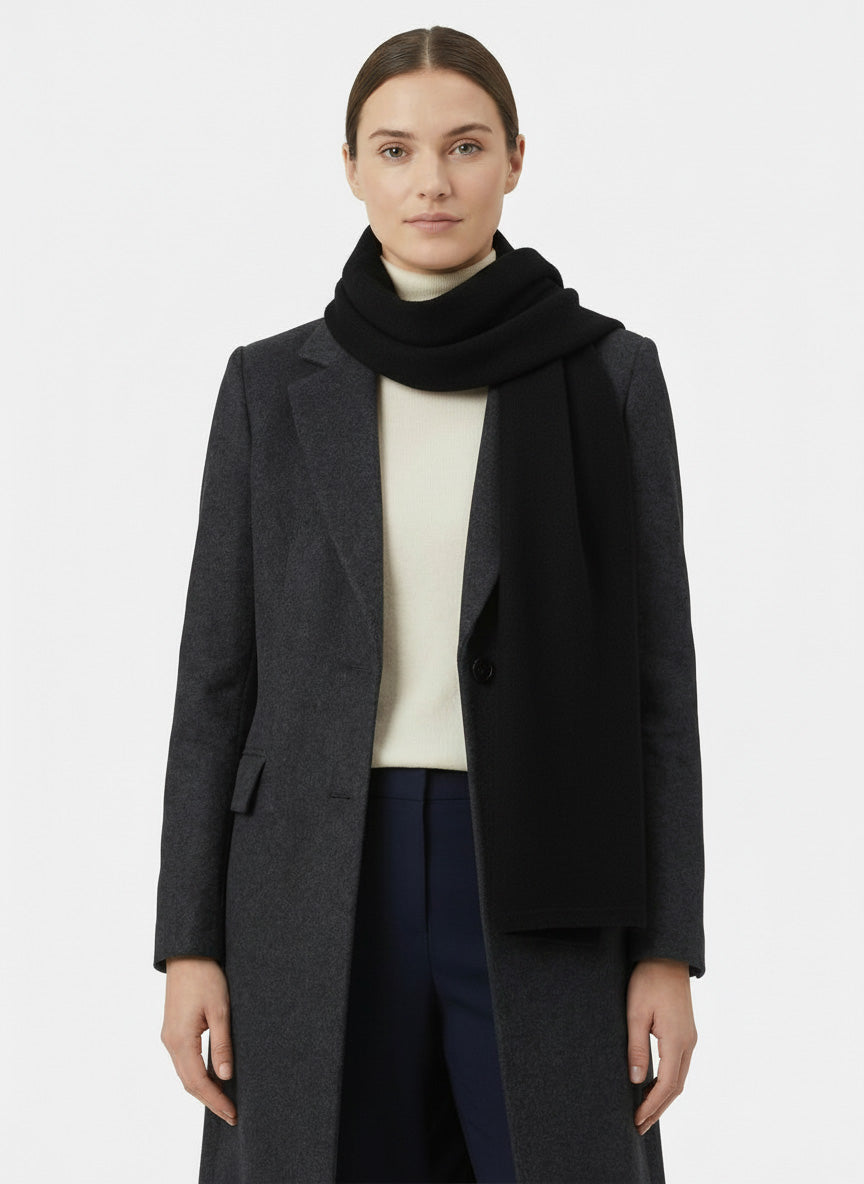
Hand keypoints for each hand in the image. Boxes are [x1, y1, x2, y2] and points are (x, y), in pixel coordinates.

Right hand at [160, 956, 236, 1125]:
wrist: (187, 954)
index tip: (232, 1113)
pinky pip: (184, 1061)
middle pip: (188, 1083)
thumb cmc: (205, 977)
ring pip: (184, 1073)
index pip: (198, 1081)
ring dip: (203, 1089)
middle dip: (210, 1100)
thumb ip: (222, 1044)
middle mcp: (170, 1042)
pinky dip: (197, 1074)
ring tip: (225, 1100)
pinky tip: (212, 1077)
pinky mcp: (173, 1030)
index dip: (216, 1100)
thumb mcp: (220, 1010)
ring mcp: (169, 1037)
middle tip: (231, 1114)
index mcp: (180, 1040)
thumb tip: (226, 1077)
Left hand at [626, 957, 696, 1135]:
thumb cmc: (648, 981)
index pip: (667, 1084)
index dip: (652, 1105)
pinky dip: (668, 1082)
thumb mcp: (635, 1013)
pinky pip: (679, 1065)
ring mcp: (690, 1038)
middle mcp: (688, 1043)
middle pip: (677, 1087)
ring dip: (664, 1097)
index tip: (637, 1120)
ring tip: (645, 1112)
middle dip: (658, 1108)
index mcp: (677, 1040)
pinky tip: (654, 1086)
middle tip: (640, 1126)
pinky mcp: (686, 1032)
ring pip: (680, 1078)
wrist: (667, 956)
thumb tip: (637, 1080)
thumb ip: (636, 1047)